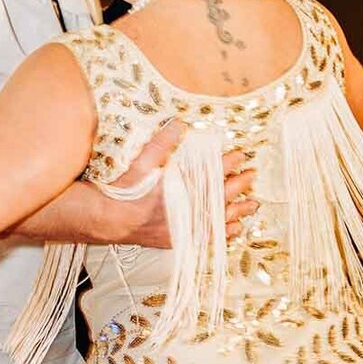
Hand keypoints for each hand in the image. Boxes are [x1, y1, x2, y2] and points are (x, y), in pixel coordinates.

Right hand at [105, 123, 257, 249]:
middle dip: (239, 183)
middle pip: (220, 195)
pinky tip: (236, 228)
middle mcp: (187, 208)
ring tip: (253, 204)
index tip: (241, 155)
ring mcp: (186, 226)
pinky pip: (210, 237)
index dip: (228, 162)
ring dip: (238, 209)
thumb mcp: (141, 162)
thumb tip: (178, 124)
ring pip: (220, 218)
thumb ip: (161, 143)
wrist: (109, 220)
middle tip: (253, 174)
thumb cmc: (125, 191)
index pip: (212, 172)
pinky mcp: (181, 239)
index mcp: (181, 187)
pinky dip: (224, 233)